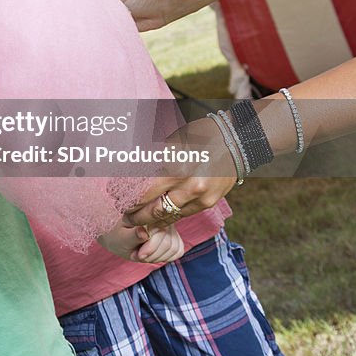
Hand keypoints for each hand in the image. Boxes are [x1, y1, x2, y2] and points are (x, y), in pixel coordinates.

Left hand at [98, 220, 183, 262]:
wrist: (118, 233)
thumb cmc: (117, 234)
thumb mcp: (120, 236)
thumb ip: (132, 236)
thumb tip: (143, 232)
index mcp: (149, 211)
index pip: (160, 233)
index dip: (150, 249)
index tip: (138, 255)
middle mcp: (164, 215)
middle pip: (168, 244)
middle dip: (152, 255)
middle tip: (138, 254)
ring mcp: (172, 225)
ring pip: (174, 249)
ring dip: (157, 257)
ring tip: (143, 253)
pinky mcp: (175, 236)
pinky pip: (177, 251)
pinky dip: (165, 257)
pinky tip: (152, 254)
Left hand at [123, 115, 237, 227]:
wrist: (236, 141)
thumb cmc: (201, 135)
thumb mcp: (174, 141)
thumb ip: (155, 158)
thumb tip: (131, 169)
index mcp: (177, 166)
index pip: (146, 191)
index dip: (130, 200)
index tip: (119, 200)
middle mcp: (189, 185)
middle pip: (155, 209)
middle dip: (137, 216)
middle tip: (125, 216)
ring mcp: (200, 197)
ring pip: (169, 216)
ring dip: (151, 220)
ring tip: (138, 220)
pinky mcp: (208, 203)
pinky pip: (184, 214)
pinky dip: (169, 217)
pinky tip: (159, 218)